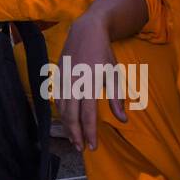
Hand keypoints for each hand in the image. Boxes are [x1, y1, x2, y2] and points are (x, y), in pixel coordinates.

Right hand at [59, 16, 127, 151]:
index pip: (88, 114)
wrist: (86, 30)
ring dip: (67, 126)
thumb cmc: (103, 52)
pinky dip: (61, 113)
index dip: (90, 132)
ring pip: (61, 109)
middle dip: (75, 134)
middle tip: (81, 148)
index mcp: (91, 82)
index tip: (92, 146)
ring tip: (75, 138)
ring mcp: (64, 78)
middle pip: (71, 115)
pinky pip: (57, 99)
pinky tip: (67, 121)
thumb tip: (122, 119)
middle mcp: (74, 82)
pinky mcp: (57, 75)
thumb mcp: (115, 73)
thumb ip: (117, 97)